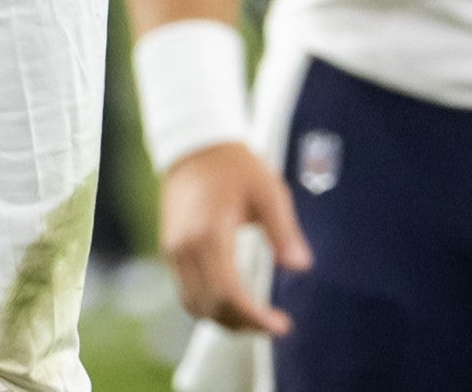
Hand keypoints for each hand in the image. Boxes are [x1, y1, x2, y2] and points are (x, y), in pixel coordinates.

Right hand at [161, 140, 312, 335]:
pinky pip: (187, 292)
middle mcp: (185, 248)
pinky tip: (234, 302)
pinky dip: (209, 306)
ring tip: (255, 318)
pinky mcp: (170, 250)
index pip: (229, 294)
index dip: (255, 318)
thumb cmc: (235, 166)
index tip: (282, 325)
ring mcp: (173, 250)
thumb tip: (301, 266)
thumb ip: (284, 231)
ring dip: (224, 320)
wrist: (194, 145)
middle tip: (274, 325)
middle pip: (210, 307)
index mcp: (209, 234)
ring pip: (194, 305)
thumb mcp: (268, 191)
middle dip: (243, 325)